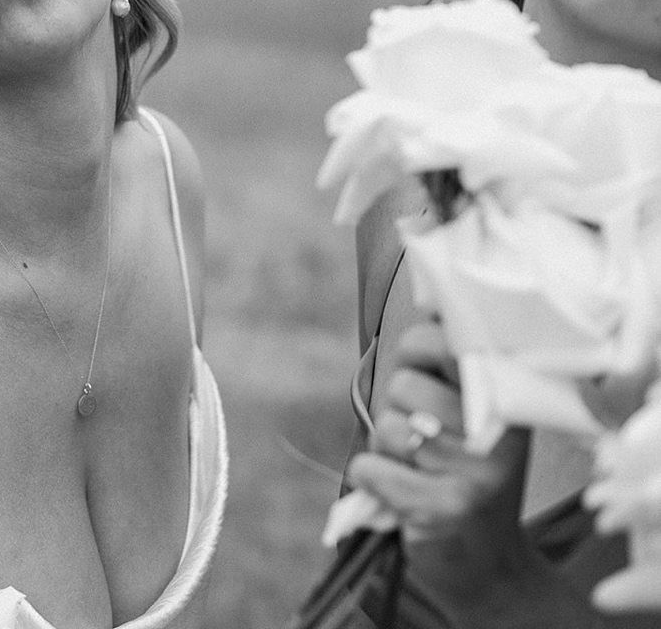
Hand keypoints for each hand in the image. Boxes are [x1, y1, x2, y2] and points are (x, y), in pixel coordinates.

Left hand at [346, 321, 569, 624]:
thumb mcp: (471, 415)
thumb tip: (429, 310)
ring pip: (385, 426)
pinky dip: (372, 481)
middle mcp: (499, 429)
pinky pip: (368, 467)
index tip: (427, 371)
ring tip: (424, 472)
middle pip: (402, 385)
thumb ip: (449, 367)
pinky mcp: (445, 507)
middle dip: (400, 412)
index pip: (440, 339)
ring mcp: (476, 470)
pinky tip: (405, 496)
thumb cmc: (463, 474)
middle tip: (429, 443)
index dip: (416, 350)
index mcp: (506, 395)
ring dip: (389, 450)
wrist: (485, 564)